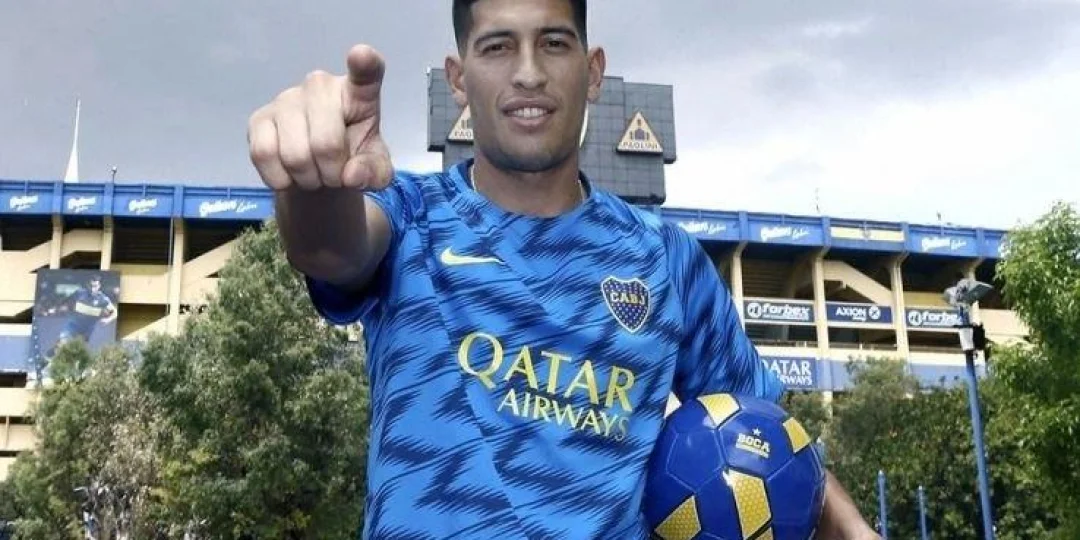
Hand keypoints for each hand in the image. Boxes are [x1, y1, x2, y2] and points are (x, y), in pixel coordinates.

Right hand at [247, 44, 392, 191]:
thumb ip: (374, 173)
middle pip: (325, 144)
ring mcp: (287, 98)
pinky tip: (289, 175)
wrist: (319, 170)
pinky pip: (264, 155)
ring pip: (294, 155)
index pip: (365, 74)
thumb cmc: (352, 159)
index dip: (364, 64)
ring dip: (307, 179)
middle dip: (332, 174)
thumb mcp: (374, 171)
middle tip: (334, 175)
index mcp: (359, 93)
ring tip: (314, 174)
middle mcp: (321, 86)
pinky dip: (280, 178)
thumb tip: (352, 175)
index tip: (361, 55)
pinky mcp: (259, 118)